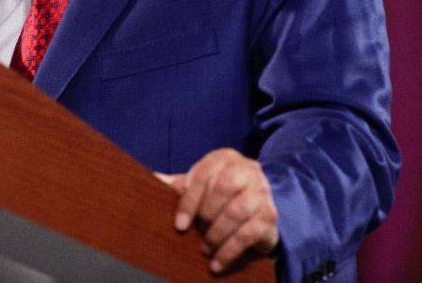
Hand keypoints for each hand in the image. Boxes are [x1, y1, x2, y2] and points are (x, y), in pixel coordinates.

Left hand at [158, 148, 278, 273]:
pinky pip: (248, 235)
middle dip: (206, 213)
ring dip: (216, 234)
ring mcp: (262, 194)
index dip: (189, 200)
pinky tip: (216, 263)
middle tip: (197, 232)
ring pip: (237, 212)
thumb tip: (151, 178)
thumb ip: (178, 183)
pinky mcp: (270, 218)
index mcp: (225, 158)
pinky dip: (229, 251)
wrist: (258, 206)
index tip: (179, 224)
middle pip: (224, 187)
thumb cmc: (221, 194)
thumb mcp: (200, 184)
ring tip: (204, 248)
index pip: (204, 174)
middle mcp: (248, 171)